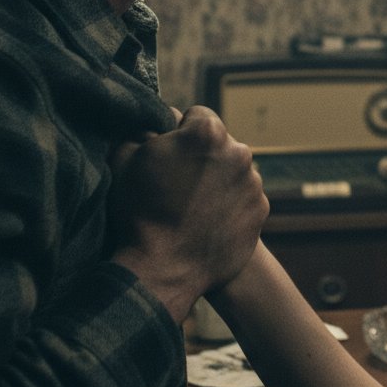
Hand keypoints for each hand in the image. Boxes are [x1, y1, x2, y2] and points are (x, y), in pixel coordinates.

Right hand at [108, 106, 268, 322]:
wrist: (162, 269)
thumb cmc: (139, 212)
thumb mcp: (125, 159)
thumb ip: (142, 131)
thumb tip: (154, 126)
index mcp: (207, 132)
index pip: (197, 116)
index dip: (180, 133)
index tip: (170, 153)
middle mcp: (239, 151)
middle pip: (220, 144)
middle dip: (203, 156)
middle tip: (179, 183)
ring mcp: (254, 182)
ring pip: (234, 171)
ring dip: (219, 181)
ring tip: (193, 207)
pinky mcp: (261, 210)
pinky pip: (245, 198)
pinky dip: (231, 205)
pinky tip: (208, 222)